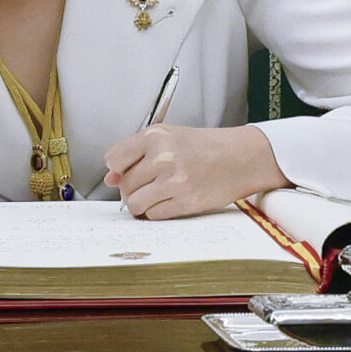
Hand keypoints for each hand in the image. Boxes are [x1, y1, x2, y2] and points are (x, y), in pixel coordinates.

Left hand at [105, 122, 286, 218]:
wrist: (240, 158)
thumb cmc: (205, 147)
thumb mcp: (169, 138)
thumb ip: (137, 154)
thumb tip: (110, 179)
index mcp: (156, 136)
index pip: (114, 159)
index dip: (118, 169)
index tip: (127, 171)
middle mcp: (163, 157)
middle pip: (125, 184)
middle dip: (133, 188)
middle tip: (150, 183)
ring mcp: (174, 181)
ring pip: (135, 203)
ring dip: (142, 203)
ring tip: (158, 194)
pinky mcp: (185, 202)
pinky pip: (153, 215)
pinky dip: (157, 212)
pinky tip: (171, 200)